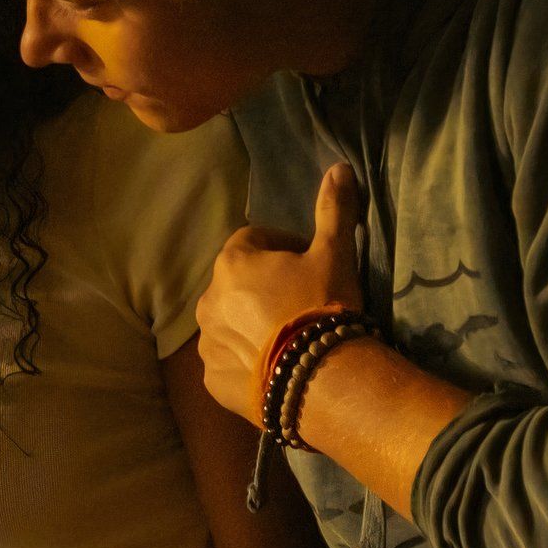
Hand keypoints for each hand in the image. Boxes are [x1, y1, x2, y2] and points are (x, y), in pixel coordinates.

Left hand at [197, 163, 367, 420]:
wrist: (321, 379)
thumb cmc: (324, 306)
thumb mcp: (334, 254)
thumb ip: (332, 210)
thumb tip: (339, 167)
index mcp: (232, 262)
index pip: (253, 240)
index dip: (281, 247)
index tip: (307, 263)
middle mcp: (208, 299)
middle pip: (236, 283)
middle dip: (263, 287)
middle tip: (300, 304)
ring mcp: (207, 342)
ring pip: (228, 322)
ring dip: (250, 324)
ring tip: (288, 339)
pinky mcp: (212, 379)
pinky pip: (227, 361)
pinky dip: (244, 361)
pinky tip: (275, 368)